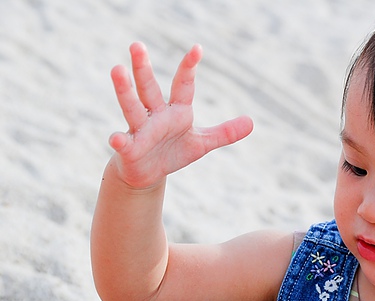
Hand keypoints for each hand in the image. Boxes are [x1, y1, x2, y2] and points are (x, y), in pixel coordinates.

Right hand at [108, 42, 252, 188]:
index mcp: (176, 111)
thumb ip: (224, 132)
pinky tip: (115, 139)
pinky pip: (124, 143)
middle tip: (136, 45)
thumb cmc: (173, 152)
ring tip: (117, 69)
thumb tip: (252, 122)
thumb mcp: (202, 143)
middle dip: (143, 68)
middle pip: (149, 88)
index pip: (183, 85)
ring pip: (132, 107)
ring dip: (124, 90)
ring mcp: (140, 130)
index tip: (198, 48)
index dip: (189, 68)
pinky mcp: (129, 148)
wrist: (147, 173)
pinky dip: (119, 140)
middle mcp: (156, 115)